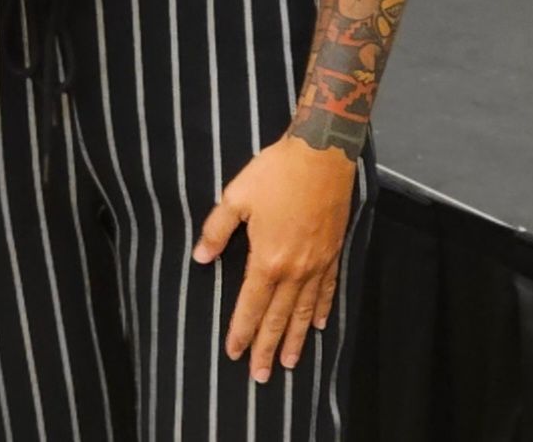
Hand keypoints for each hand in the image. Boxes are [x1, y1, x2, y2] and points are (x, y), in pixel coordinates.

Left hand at [193, 135, 354, 381]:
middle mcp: (294, 270)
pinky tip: (318, 326)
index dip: (241, 331)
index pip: (251, 305)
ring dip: (296, 339)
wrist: (321, 156)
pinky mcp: (333, 253)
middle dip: (268, 348)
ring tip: (290, 364)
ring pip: (304, 312)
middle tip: (261, 375)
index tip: (233, 353)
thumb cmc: (275, 173)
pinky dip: (322, 311)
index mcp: (267, 259)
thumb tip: (199, 257)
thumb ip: (216, 230)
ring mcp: (317, 264)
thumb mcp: (236, 196)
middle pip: (279, 318)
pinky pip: (327, 291)